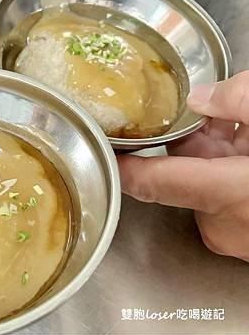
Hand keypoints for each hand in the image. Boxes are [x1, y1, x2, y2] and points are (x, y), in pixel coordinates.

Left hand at [118, 71, 248, 261]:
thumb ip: (242, 100)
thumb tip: (203, 98)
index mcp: (227, 195)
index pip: (148, 182)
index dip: (121, 163)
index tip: (100, 144)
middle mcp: (227, 224)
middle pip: (185, 172)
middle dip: (195, 137)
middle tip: (215, 111)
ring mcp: (243, 237)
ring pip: (210, 181)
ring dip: (221, 151)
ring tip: (241, 126)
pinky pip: (231, 196)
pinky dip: (236, 168)